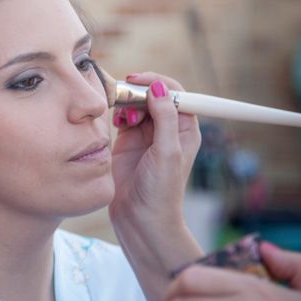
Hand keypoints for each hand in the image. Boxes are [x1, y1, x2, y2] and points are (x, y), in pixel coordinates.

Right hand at [109, 72, 200, 224]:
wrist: (140, 220)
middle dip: (138, 92)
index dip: (158, 83)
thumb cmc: (161, 191)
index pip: (175, 93)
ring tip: (122, 118)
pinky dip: (118, 114)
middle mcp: (167, 129)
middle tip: (124, 96)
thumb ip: (165, 118)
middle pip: (153, 95)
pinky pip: (122, 116)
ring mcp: (146, 135)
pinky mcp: (127, 142)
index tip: (139, 80)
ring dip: (127, 103)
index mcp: (185, 129)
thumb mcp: (167, 152)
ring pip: (136, 104)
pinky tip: (116, 122)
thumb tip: (158, 88)